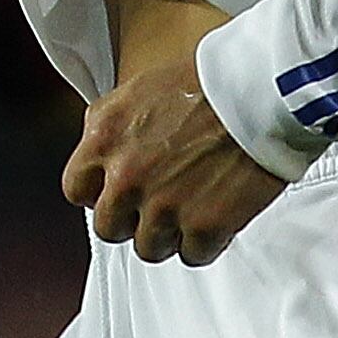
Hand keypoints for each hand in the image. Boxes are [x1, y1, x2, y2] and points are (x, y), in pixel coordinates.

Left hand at [61, 48, 288, 265]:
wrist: (260, 90)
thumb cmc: (207, 83)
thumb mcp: (137, 90)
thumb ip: (111, 128)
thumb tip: (102, 157)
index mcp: (104, 138)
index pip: (76, 190)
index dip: (98, 193)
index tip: (116, 191)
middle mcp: (126, 176)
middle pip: (109, 228)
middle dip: (131, 218)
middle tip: (158, 202)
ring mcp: (163, 206)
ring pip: (149, 248)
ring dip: (169, 232)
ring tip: (192, 205)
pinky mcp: (203, 227)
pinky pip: (194, 255)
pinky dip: (207, 240)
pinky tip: (218, 212)